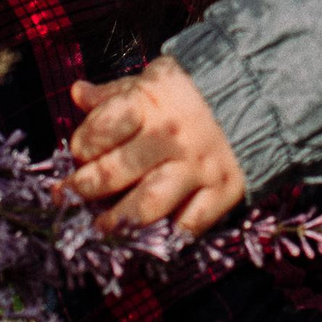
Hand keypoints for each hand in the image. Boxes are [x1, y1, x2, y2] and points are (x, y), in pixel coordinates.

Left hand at [66, 55, 248, 235]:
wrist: (251, 98)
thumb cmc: (184, 94)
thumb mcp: (147, 82)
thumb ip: (112, 94)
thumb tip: (76, 93)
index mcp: (148, 104)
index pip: (100, 131)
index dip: (82, 146)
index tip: (79, 154)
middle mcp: (171, 137)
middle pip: (115, 171)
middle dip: (85, 189)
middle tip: (70, 198)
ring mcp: (198, 167)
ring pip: (148, 204)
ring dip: (119, 221)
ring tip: (102, 228)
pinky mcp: (222, 191)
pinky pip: (190, 225)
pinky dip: (169, 237)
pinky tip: (151, 238)